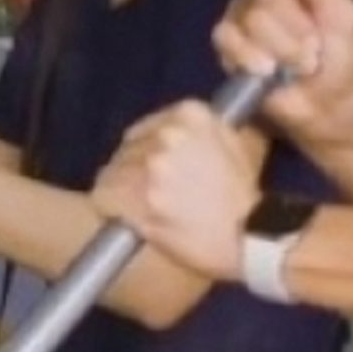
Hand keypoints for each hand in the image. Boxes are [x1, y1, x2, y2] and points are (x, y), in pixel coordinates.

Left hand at [92, 101, 264, 282]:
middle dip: (134, 171)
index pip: (147, 127)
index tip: (155, 171)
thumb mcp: (238, 145)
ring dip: (121, 191)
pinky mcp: (135, 196)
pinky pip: (102, 197)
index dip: (148, 152)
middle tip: (151, 195)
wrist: (250, 238)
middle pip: (128, 149)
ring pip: (112, 172)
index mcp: (191, 114)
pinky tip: (126, 220)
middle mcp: (167, 132)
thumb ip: (207, 129)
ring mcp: (150, 164)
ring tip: (142, 210)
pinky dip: (109, 208)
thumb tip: (182, 128)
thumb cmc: (245, 197)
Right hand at [213, 0, 352, 146]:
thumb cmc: (337, 56)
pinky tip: (270, 73)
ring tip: (299, 66)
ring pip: (249, 18)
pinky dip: (252, 58)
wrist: (326, 103)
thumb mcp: (341, 14)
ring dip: (281, 47)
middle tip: (313, 49)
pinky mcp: (227, 49)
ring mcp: (240, 20)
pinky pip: (229, 41)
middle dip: (294, 26)